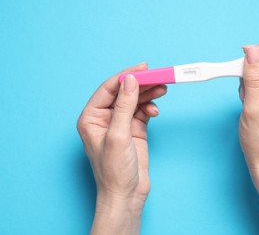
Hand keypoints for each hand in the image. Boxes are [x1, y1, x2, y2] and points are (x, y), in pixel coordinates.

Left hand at [77, 63, 166, 233]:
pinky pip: (143, 111)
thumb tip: (130, 81)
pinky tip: (156, 111)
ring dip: (148, 94)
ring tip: (162, 89)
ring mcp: (120, 123)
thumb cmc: (114, 171)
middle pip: (124, 92)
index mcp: (91, 118)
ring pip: (135, 100)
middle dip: (141, 84)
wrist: (127, 194)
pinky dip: (151, 108)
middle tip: (159, 76)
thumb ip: (124, 106)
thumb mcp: (118, 135)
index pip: (109, 88)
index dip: (126, 76)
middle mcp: (104, 118)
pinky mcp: (134, 129)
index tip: (144, 68)